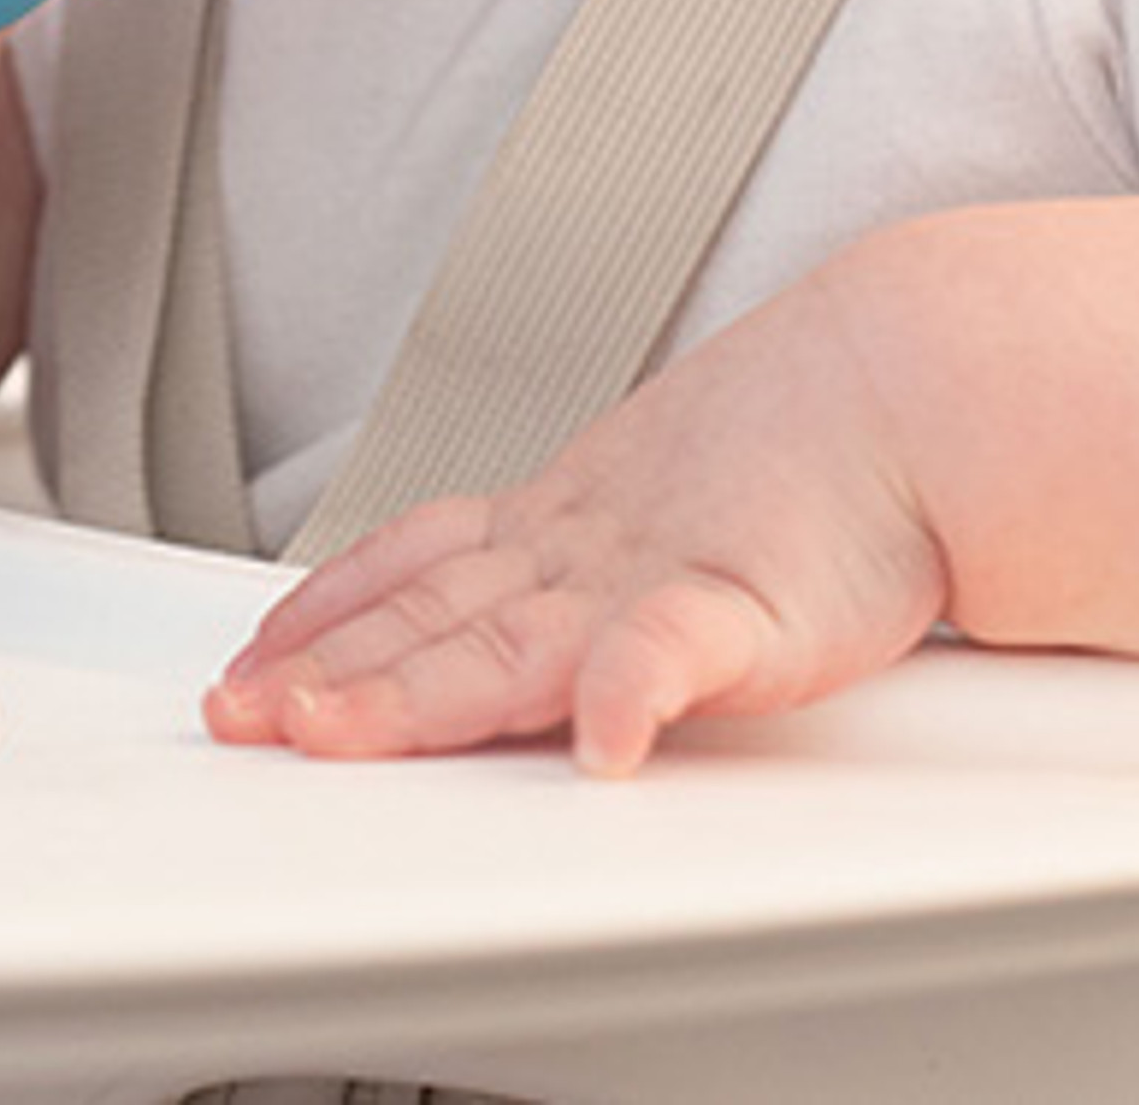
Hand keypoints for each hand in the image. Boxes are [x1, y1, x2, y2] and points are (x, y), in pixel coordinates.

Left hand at [201, 268, 949, 777]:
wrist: (902, 391)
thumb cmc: (798, 462)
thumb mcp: (662, 506)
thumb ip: (593, 581)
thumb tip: (543, 650)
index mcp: (560, 528)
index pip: (411, 570)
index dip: (323, 614)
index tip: (250, 659)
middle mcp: (581, 551)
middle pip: (427, 619)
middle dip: (324, 672)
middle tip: (237, 714)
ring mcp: (650, 576)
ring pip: (504, 642)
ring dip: (410, 691)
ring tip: (327, 728)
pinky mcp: (744, 608)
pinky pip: (672, 654)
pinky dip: (625, 695)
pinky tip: (597, 747)